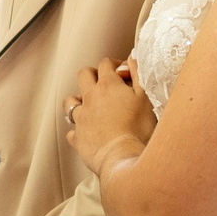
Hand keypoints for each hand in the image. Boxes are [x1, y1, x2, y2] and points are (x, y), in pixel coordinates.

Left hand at [66, 58, 155, 175]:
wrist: (123, 159)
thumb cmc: (139, 129)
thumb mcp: (146, 97)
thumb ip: (139, 74)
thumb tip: (132, 56)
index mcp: (108, 85)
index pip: (105, 63)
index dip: (115, 64)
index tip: (125, 73)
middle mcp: (90, 98)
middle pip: (84, 75)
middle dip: (93, 74)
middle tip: (106, 84)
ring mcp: (81, 118)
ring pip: (70, 101)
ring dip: (79, 100)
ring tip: (90, 106)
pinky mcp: (78, 138)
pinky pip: (72, 130)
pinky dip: (78, 129)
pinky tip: (88, 132)